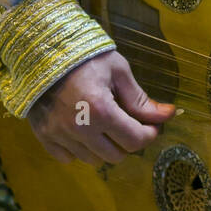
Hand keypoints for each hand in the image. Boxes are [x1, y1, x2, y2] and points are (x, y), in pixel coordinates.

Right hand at [28, 50, 174, 165]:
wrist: (42, 50)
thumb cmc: (86, 57)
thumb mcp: (118, 71)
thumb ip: (141, 99)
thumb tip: (168, 115)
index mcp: (101, 110)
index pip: (135, 141)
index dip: (149, 134)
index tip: (151, 124)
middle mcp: (79, 129)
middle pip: (116, 156)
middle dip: (128, 141)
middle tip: (128, 123)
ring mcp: (59, 135)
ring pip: (92, 160)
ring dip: (104, 147)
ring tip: (104, 125)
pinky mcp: (43, 136)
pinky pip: (67, 158)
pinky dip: (79, 150)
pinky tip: (82, 130)